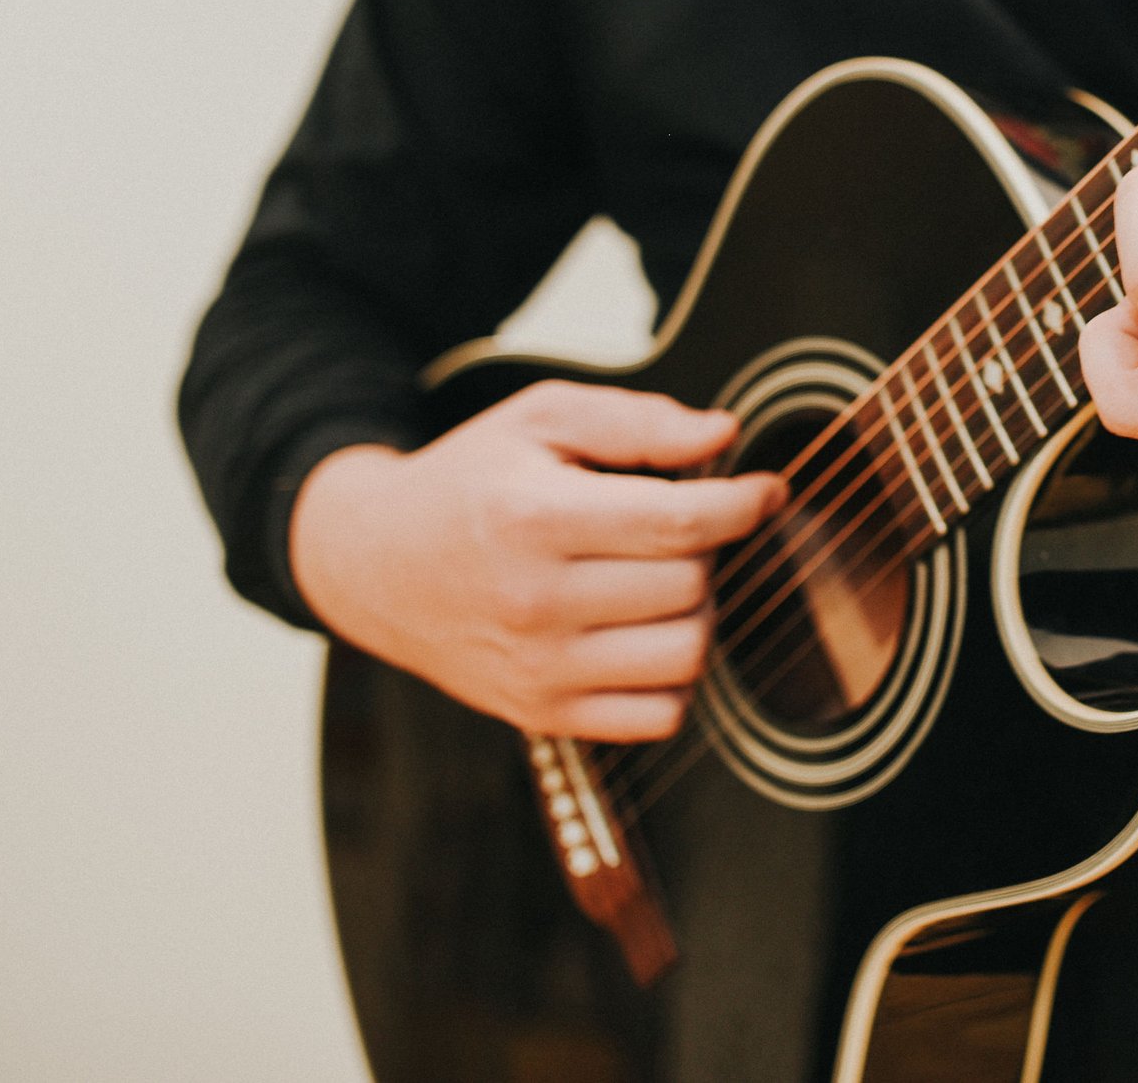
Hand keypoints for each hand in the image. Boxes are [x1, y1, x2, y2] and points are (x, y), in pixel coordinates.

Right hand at [290, 381, 782, 740]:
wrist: (373, 563)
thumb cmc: (469, 482)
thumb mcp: (540, 419)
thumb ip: (638, 421)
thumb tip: (723, 437)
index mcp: (534, 519)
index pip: (680, 523)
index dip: (743, 503)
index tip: (764, 490)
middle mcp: (535, 603)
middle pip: (690, 587)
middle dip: (707, 549)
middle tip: (677, 528)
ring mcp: (538, 669)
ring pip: (686, 655)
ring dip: (697, 612)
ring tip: (661, 579)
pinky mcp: (542, 715)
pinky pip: (660, 717)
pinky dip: (673, 677)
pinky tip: (645, 633)